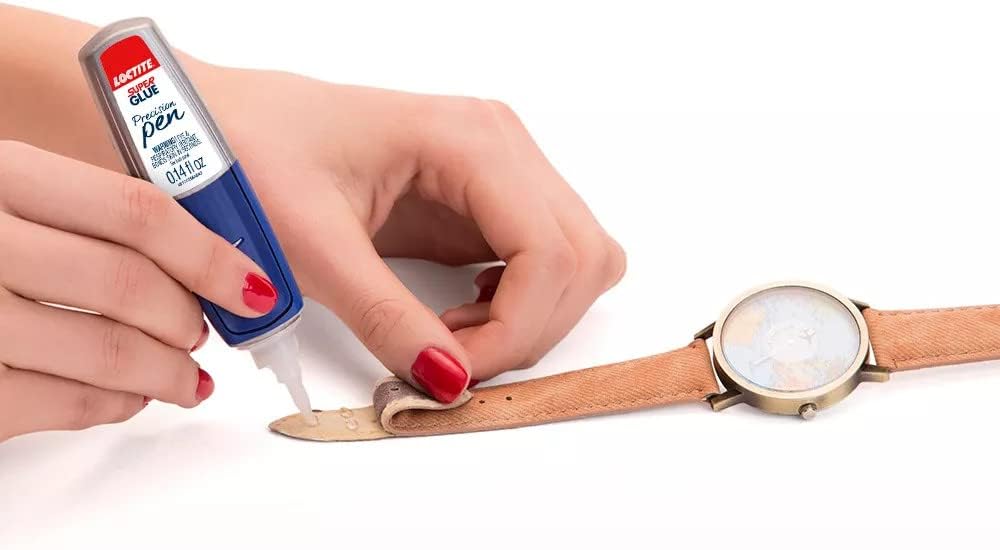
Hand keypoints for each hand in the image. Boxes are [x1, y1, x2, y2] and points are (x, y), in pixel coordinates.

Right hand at [0, 142, 275, 440]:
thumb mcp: (3, 187)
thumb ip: (80, 208)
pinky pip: (60, 403)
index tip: (253, 285)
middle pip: (127, 286)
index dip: (210, 254)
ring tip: (186, 377)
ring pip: (105, 351)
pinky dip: (112, 405)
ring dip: (165, 372)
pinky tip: (128, 398)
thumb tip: (198, 249)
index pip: (135, 211)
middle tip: (204, 330)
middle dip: (187, 318)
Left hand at [199, 67, 626, 401]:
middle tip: (456, 362)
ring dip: (531, 316)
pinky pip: (542, 261)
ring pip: (576, 261)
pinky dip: (519, 303)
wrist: (221, 125)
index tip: (457, 372)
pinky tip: (461, 315)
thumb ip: (386, 317)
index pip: (550, 251)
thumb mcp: (313, 246)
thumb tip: (448, 381)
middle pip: (581, 258)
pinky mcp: (483, 197)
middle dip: (531, 327)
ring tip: (453, 337)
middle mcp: (500, 146)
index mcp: (468, 140)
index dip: (517, 328)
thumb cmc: (254, 156)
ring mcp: (498, 169)